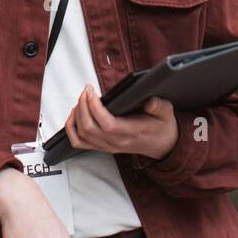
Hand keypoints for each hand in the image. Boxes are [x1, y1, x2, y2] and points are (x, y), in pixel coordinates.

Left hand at [64, 86, 178, 160]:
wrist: (161, 145)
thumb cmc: (161, 126)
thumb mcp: (166, 113)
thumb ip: (159, 106)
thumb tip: (150, 101)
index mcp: (132, 132)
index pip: (107, 124)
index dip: (94, 107)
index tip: (91, 91)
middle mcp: (117, 142)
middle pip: (89, 128)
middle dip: (82, 106)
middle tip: (86, 90)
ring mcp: (108, 146)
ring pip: (82, 135)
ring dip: (77, 114)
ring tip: (82, 99)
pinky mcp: (102, 147)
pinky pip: (79, 142)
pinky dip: (71, 128)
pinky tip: (75, 114)